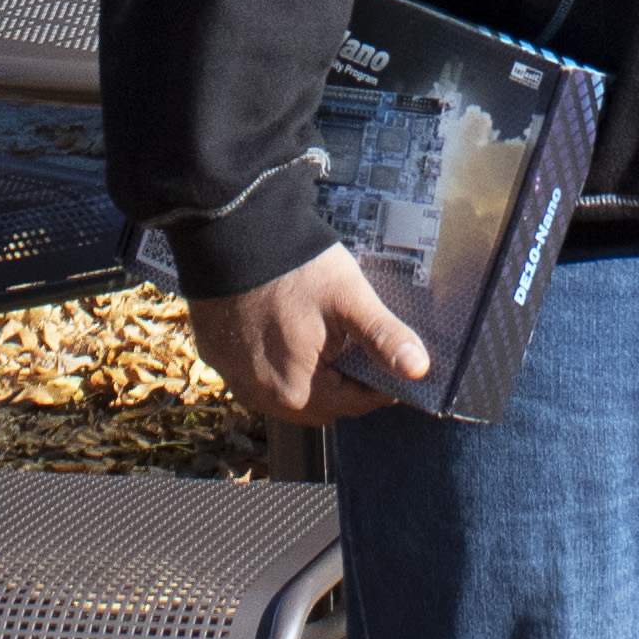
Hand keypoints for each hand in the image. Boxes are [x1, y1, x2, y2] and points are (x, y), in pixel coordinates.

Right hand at [186, 247, 429, 424]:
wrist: (231, 233)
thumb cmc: (294, 267)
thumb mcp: (348, 297)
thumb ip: (383, 336)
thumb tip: (420, 370)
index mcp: (298, 393)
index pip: (355, 405)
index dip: (379, 384)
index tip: (389, 357)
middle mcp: (263, 398)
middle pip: (321, 403)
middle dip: (343, 380)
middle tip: (353, 341)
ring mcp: (236, 379)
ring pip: (288, 391)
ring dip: (308, 373)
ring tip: (319, 333)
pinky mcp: (218, 357)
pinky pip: (257, 372)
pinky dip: (274, 359)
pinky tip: (282, 327)